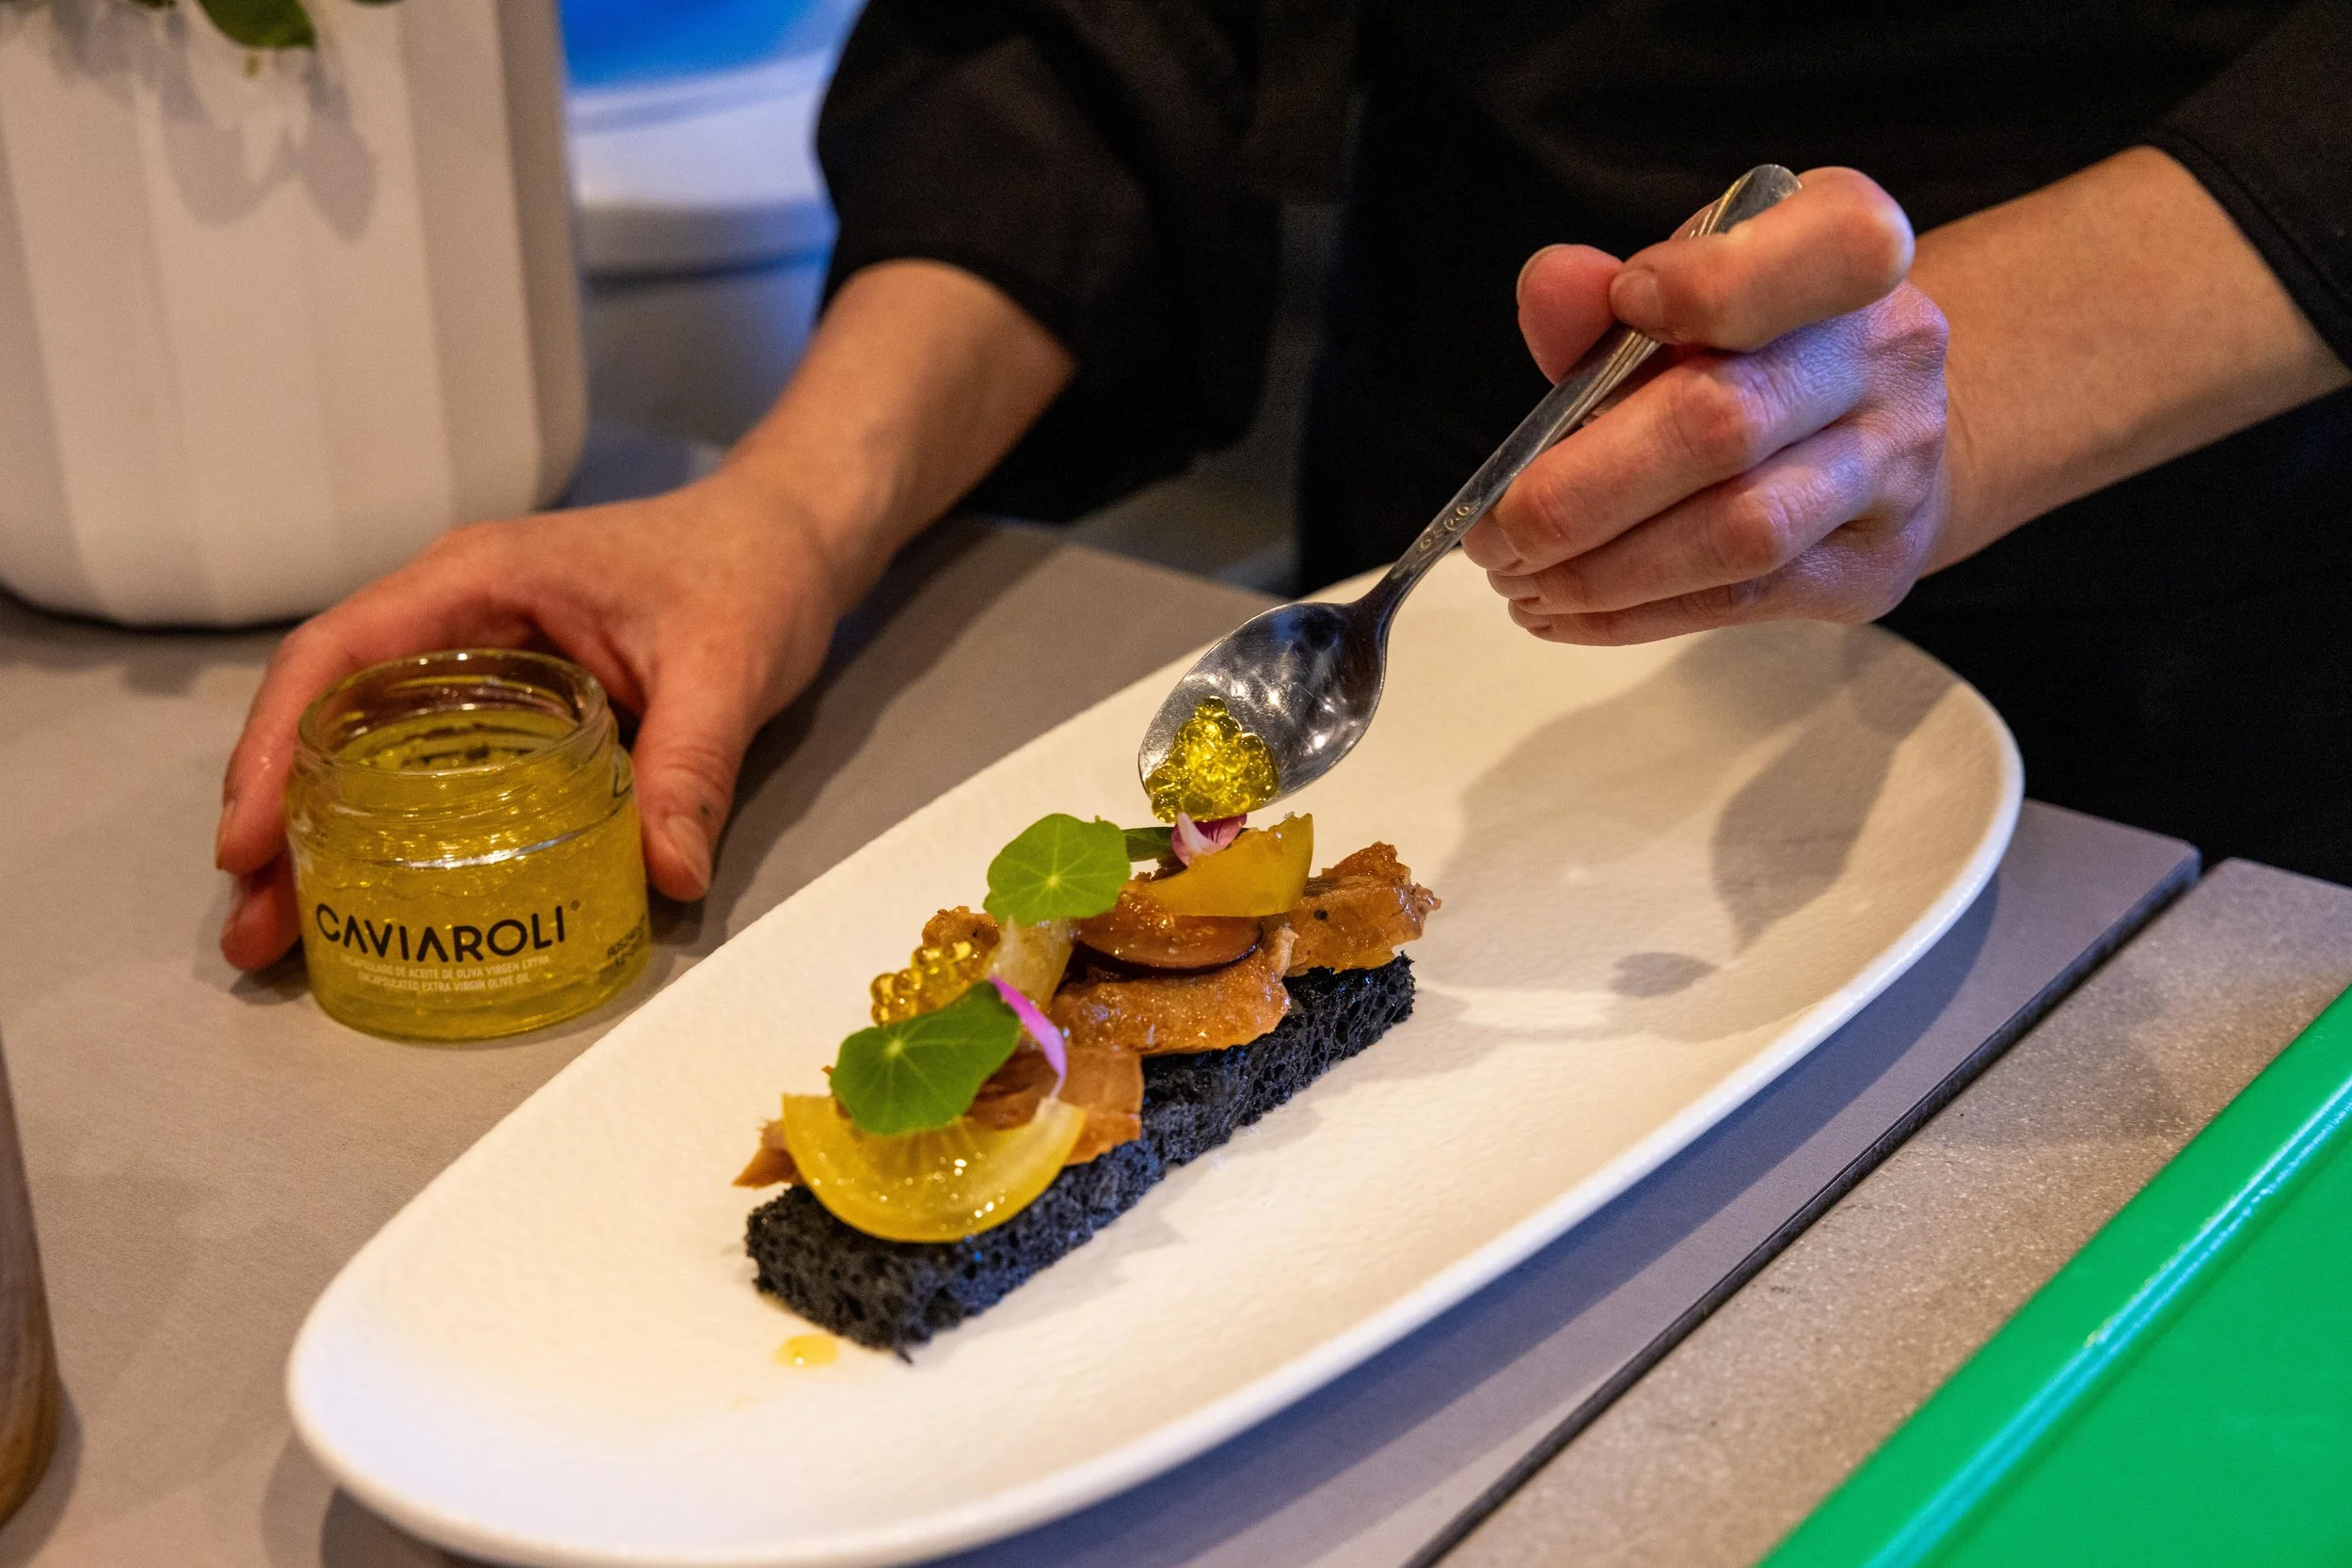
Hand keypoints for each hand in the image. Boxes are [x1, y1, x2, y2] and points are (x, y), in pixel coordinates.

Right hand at [214, 467, 851, 969]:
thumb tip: (667, 879)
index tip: (248, 841)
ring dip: (322, 833)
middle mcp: (455, 612)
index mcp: (480, 580)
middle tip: (256, 927)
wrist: (792, 538)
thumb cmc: (751, 570)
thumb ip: (694, 765)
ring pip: (369, 743)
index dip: (277, 747)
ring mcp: (477, 655)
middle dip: (280, 818)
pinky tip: (376, 890)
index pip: (341, 656)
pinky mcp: (511, 698)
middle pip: (331, 713)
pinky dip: (389, 821)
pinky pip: (427, 758)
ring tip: (287, 935)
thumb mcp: (728, 667)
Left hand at [1463, 168, 1951, 643]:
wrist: (1875, 430)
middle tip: (1494, 532)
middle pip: (1730, 423)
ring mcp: (1892, 471)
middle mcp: (1889, 356)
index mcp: (1847, 251)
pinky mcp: (1871, 568)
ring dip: (1601, 569)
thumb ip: (1607, 298)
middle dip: (1581, 492)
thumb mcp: (1684, 292)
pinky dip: (1630, 611)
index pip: (1832, 247)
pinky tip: (1560, 608)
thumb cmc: (1754, 346)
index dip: (1716, 282)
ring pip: (1739, 534)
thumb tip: (1551, 286)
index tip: (1627, 301)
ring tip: (1516, 577)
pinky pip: (1740, 600)